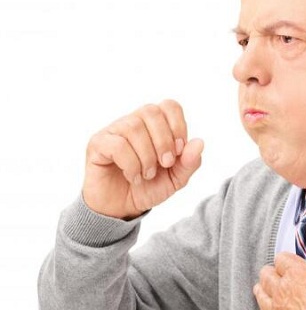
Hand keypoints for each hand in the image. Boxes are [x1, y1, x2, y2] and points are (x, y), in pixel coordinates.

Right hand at [82, 99, 202, 219]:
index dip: (178, 126)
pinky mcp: (98, 144)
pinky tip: (133, 177)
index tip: (179, 151)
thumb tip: (199, 142)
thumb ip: (190, 162)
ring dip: (147, 156)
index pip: (169, 105)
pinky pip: (117, 144)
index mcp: (155, 124)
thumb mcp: (176, 178)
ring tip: (147, 174)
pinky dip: (131, 164)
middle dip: (164, 141)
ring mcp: (114, 130)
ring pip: (134, 127)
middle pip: (151, 111)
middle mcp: (134, 122)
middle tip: (166, 164)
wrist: (121, 209)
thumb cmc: (148, 188)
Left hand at [254, 212, 305, 308]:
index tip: (296, 265)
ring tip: (276, 291)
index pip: (281, 258)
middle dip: (274, 274)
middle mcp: (282, 291)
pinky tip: (277, 309)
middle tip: (284, 277)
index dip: (288, 261)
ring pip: (261, 293)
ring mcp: (277, 309)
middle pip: (266, 275)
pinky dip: (268, 308)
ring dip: (266, 291)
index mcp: (296, 273)